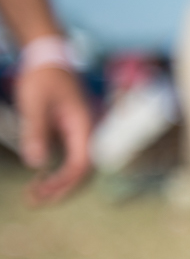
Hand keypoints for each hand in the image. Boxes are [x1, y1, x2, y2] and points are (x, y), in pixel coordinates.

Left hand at [16, 62, 91, 203]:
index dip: (63, 182)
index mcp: (83, 126)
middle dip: (61, 189)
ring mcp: (79, 133)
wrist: (48, 58)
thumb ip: (36, 132)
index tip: (41, 192)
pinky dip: (57, 172)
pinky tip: (42, 176)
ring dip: (59, 183)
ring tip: (36, 194)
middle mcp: (86, 132)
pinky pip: (70, 159)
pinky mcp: (70, 132)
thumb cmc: (43, 78)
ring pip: (77, 167)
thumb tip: (37, 164)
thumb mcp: (35, 103)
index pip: (81, 164)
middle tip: (34, 201)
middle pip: (82, 171)